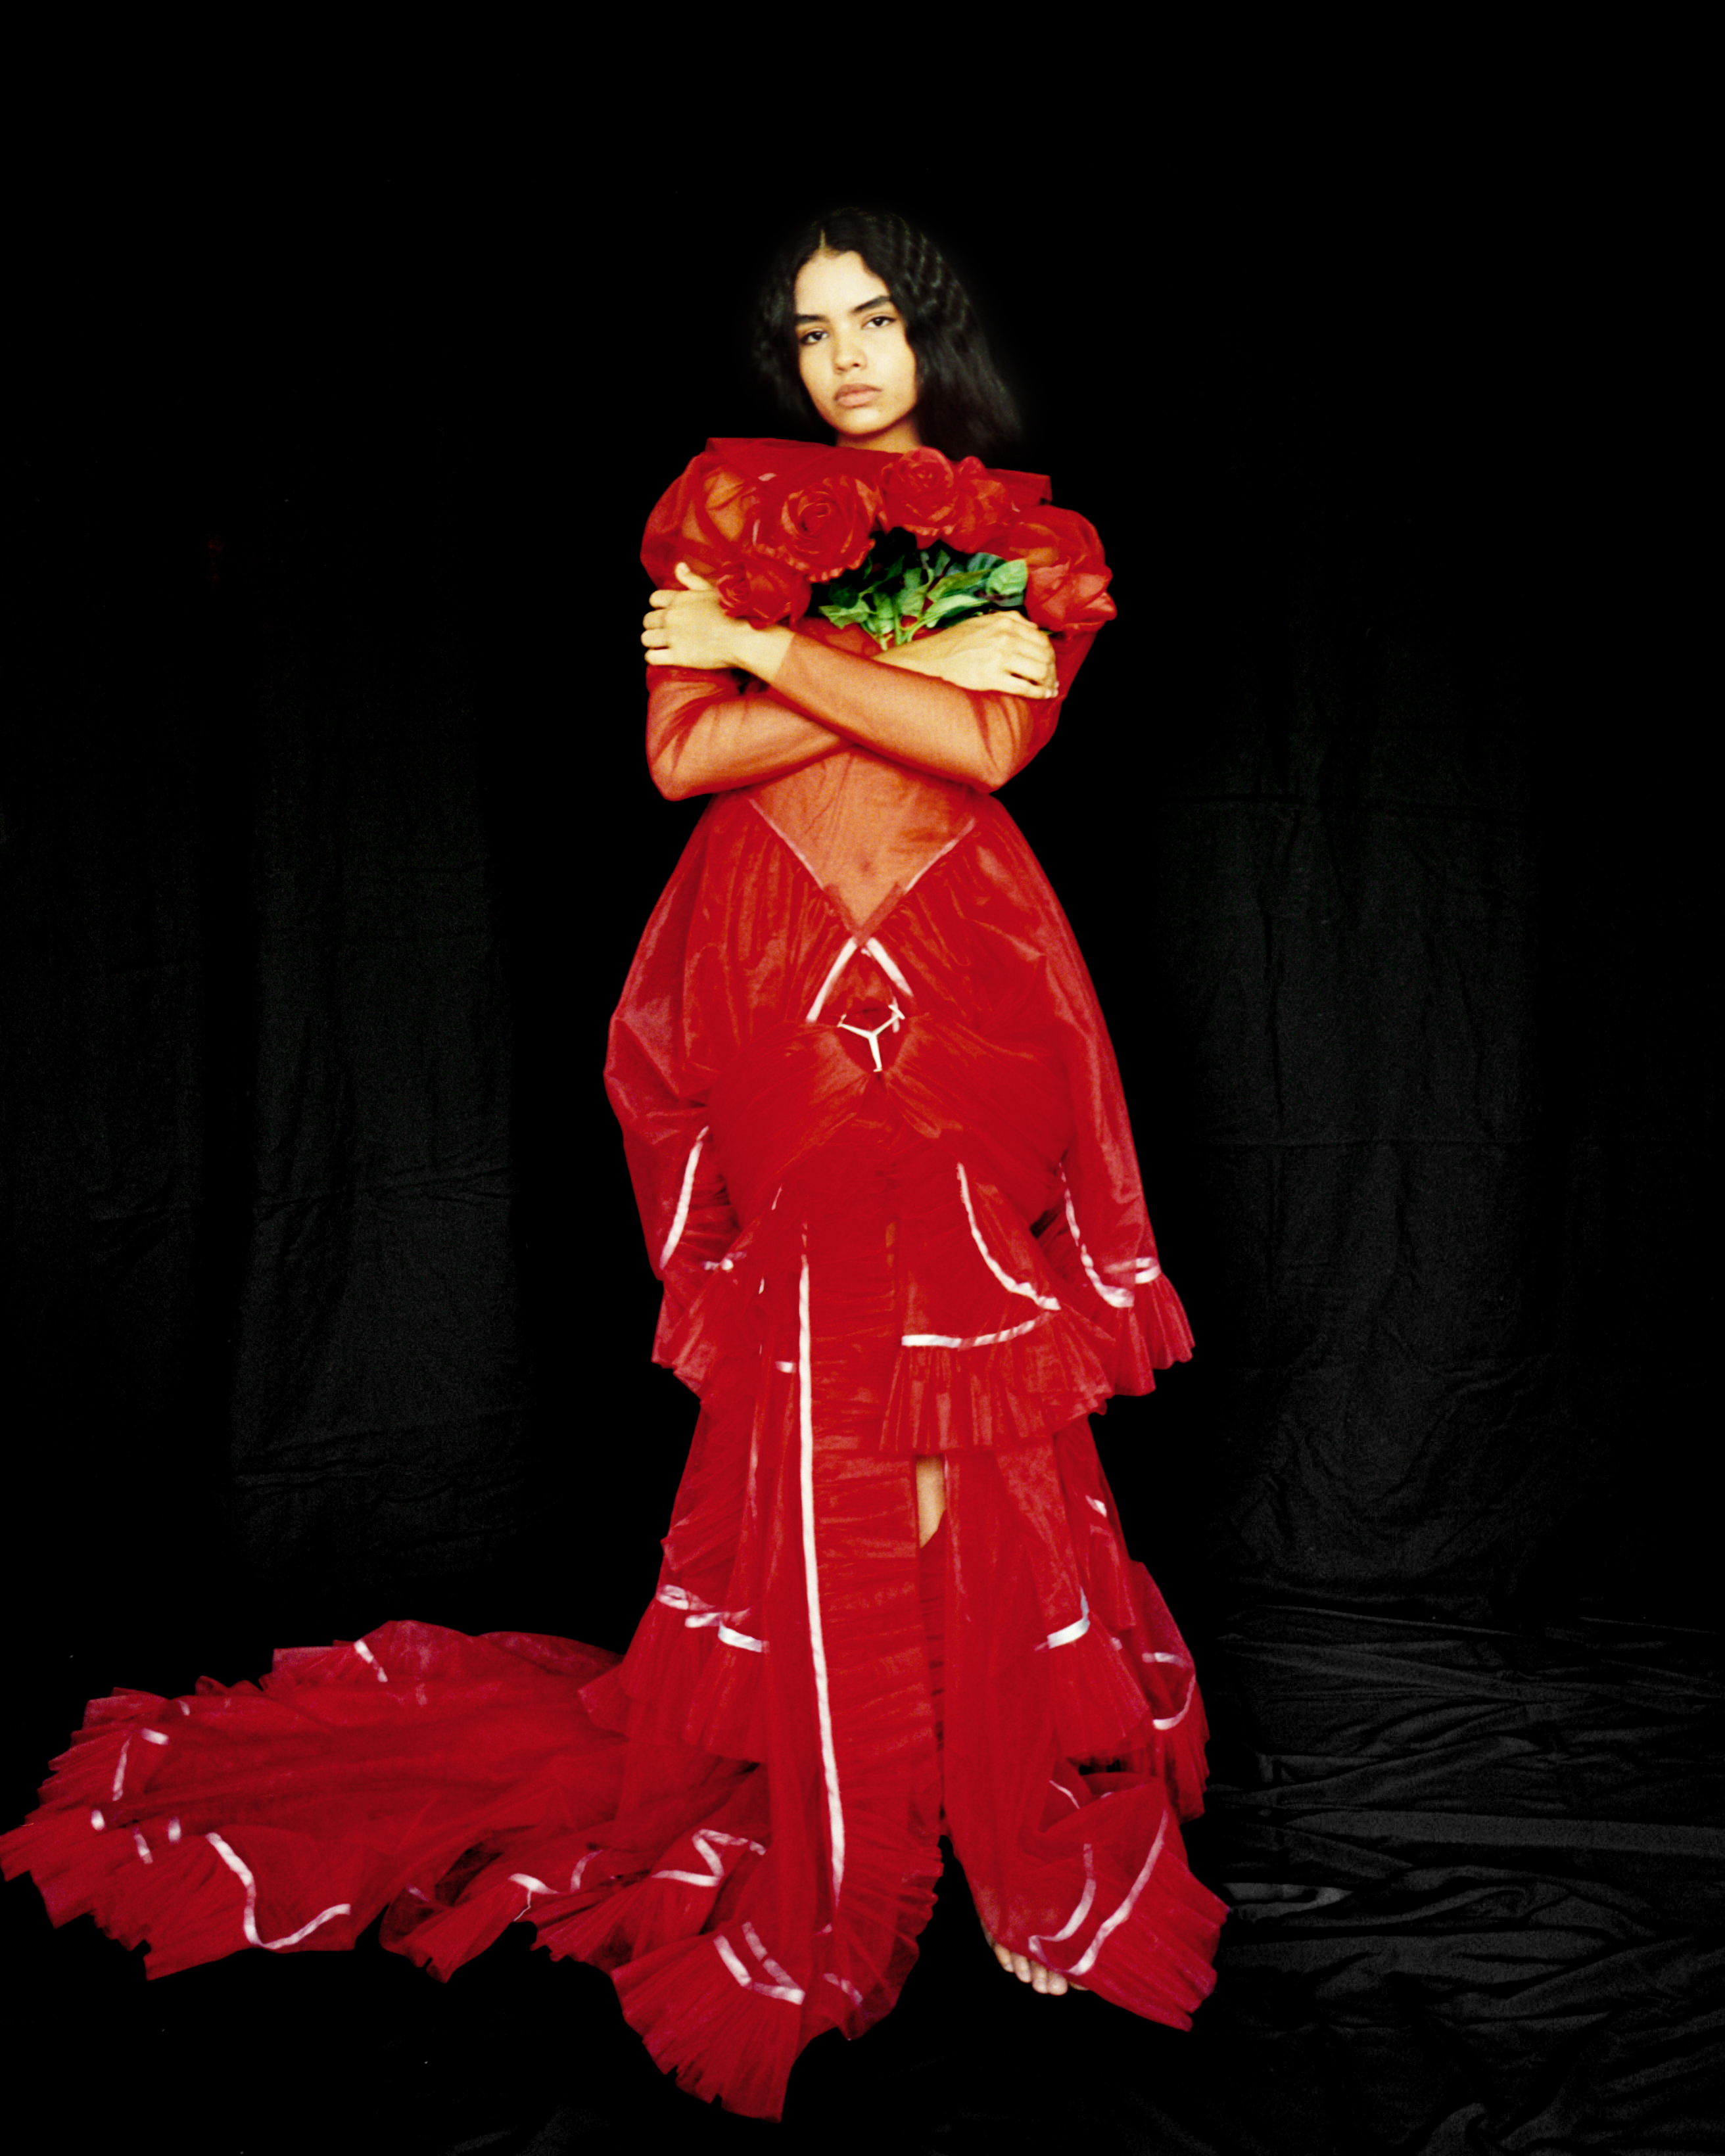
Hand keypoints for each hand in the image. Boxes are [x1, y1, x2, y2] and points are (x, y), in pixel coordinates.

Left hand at [643, 564, 744, 670]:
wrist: (743, 638)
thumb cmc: (733, 613)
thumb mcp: (711, 591)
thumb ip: (692, 580)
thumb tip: (679, 566)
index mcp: (679, 599)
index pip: (653, 599)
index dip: (659, 607)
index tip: (668, 613)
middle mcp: (671, 616)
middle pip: (647, 620)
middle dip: (654, 626)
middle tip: (666, 632)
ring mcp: (672, 636)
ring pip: (645, 638)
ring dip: (652, 642)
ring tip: (663, 645)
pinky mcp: (677, 656)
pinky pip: (651, 657)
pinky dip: (654, 657)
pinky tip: (662, 657)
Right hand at [885, 611, 1057, 696]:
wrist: (932, 659)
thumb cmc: (956, 642)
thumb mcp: (983, 621)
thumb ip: (1010, 620)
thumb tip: (1035, 629)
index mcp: (1005, 623)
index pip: (1041, 638)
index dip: (1050, 654)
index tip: (1051, 664)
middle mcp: (1005, 637)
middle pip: (1044, 655)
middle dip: (1052, 670)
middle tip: (1053, 681)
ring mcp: (999, 657)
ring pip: (1039, 671)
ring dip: (1048, 682)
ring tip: (1049, 689)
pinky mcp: (992, 677)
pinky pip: (1025, 687)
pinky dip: (1039, 693)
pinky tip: (1042, 696)